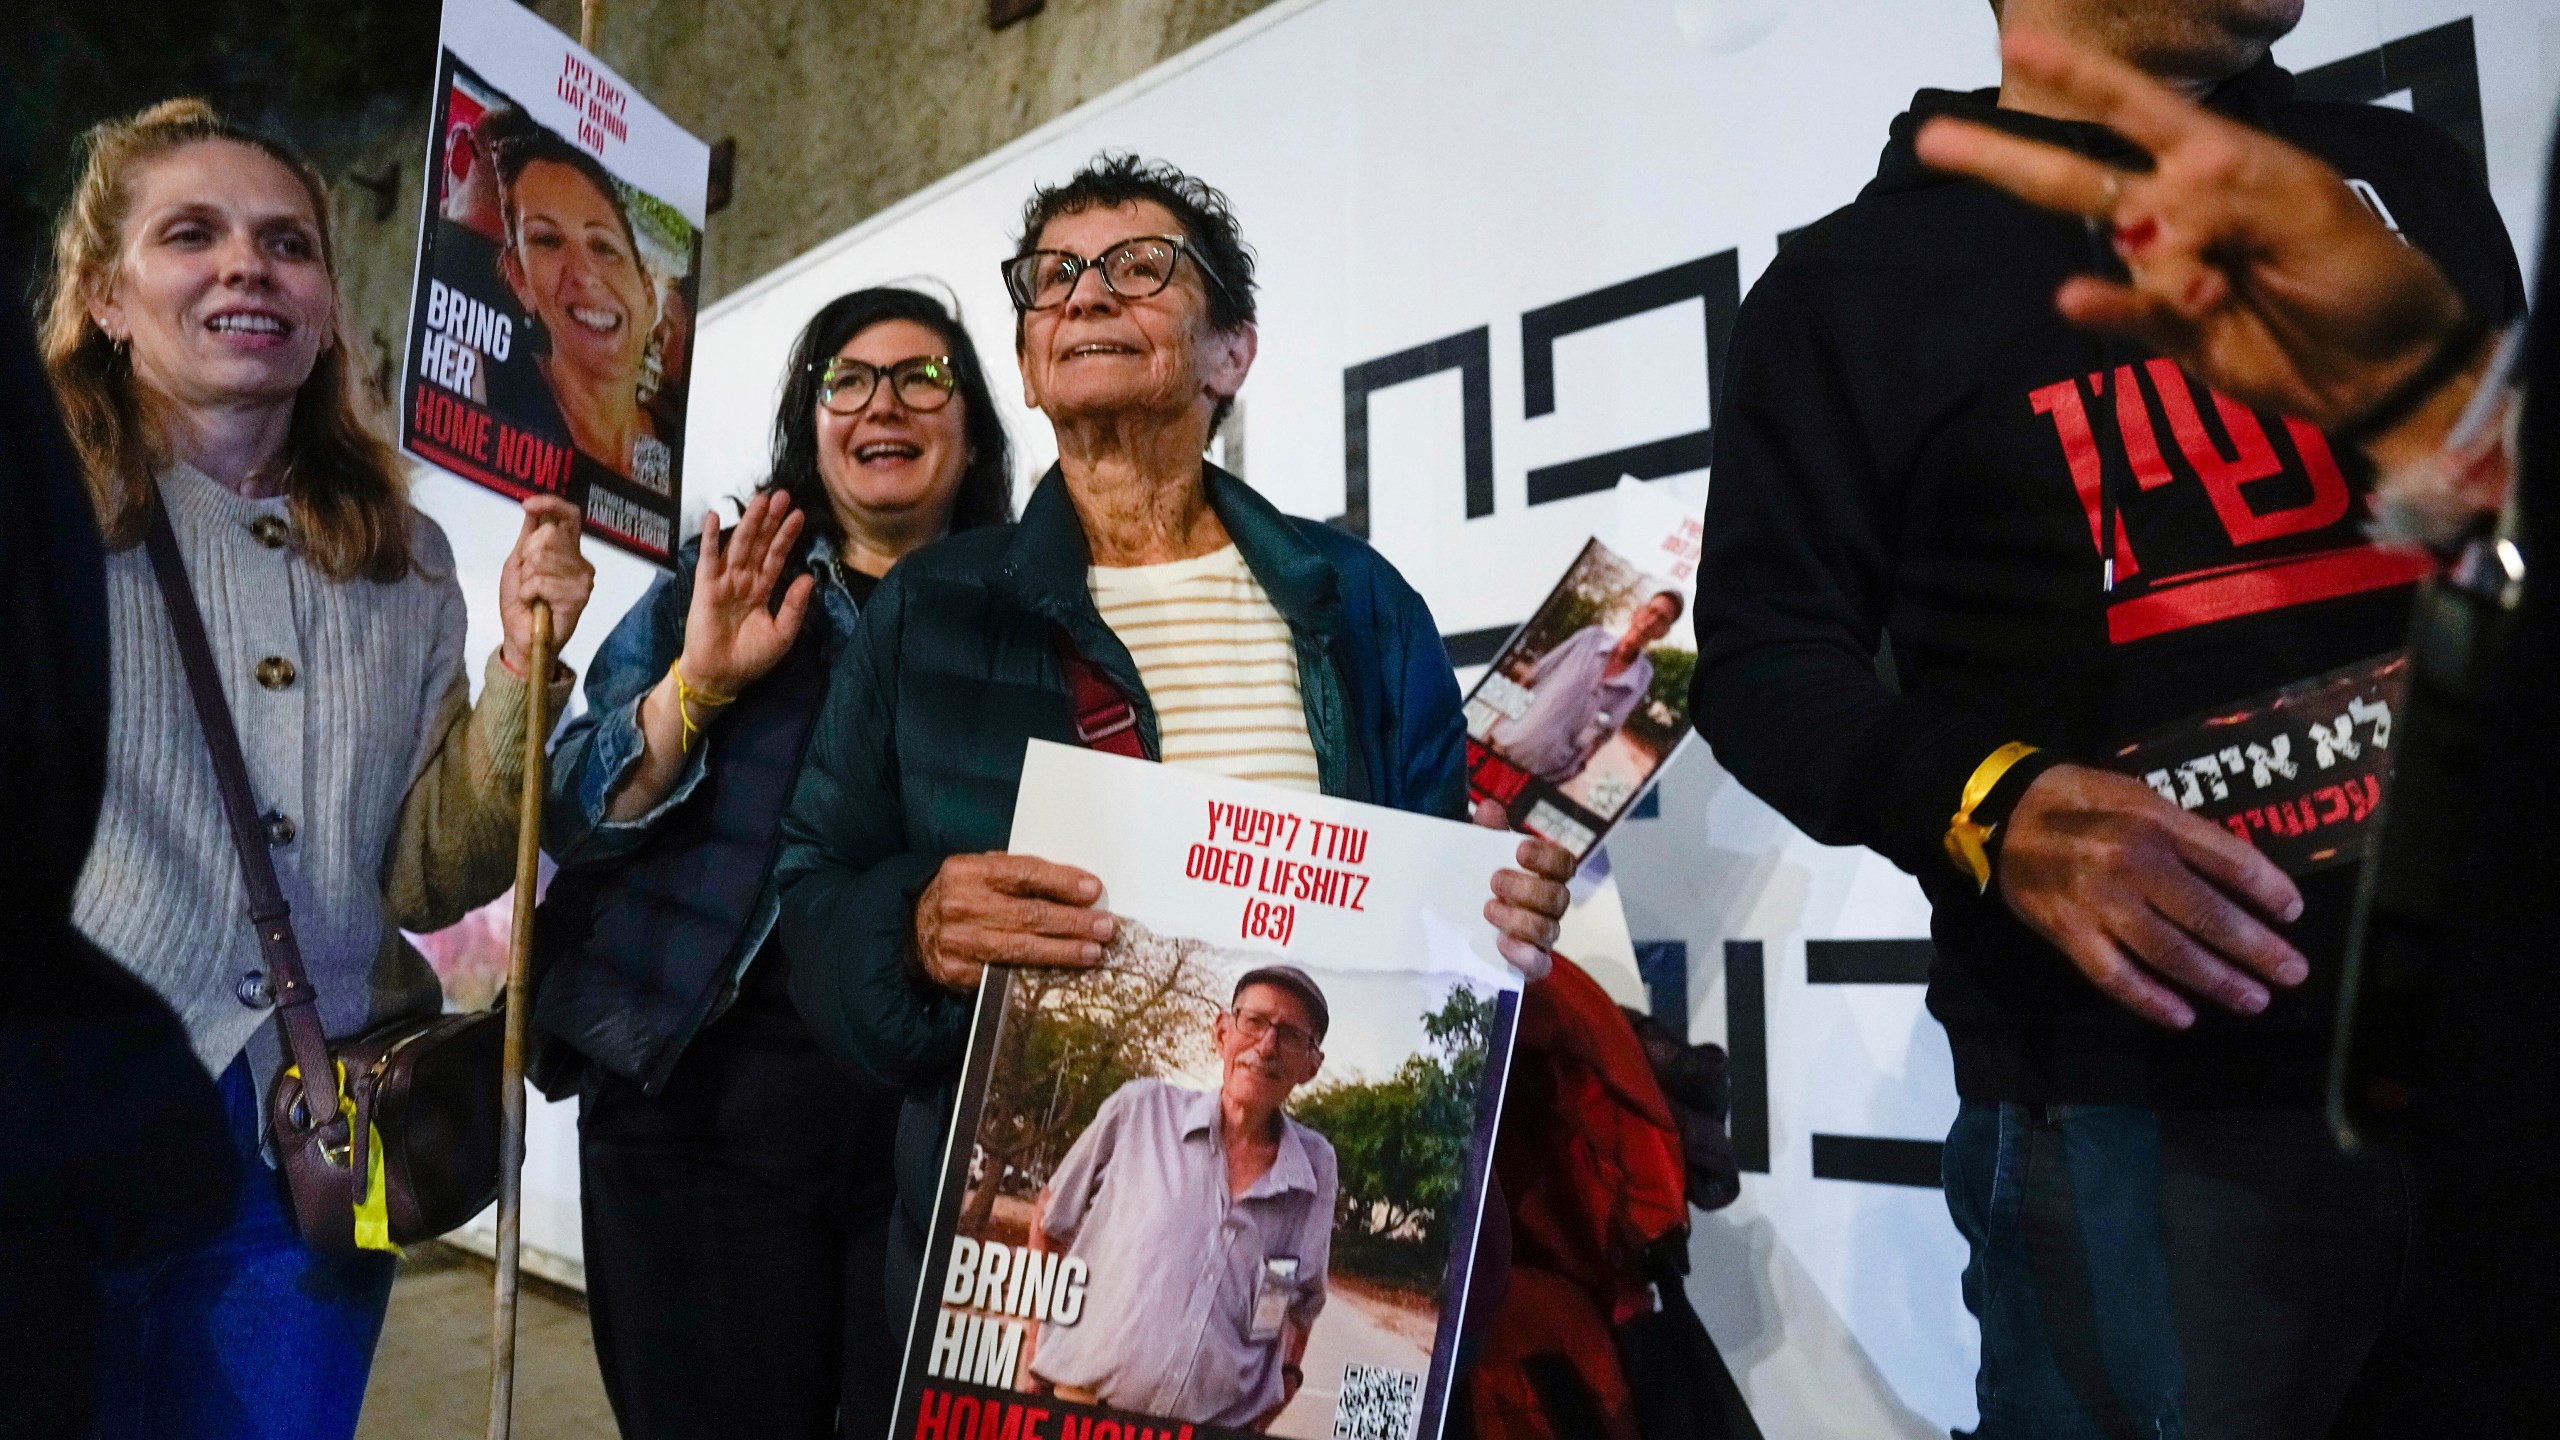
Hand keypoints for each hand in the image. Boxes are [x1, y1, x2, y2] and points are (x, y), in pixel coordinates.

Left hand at [499, 495, 594, 672]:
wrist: (522, 637)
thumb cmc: (521, 602)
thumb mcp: (518, 561)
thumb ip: (528, 535)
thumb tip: (531, 506)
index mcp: (568, 549)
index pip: (570, 516)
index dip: (551, 504)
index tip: (527, 505)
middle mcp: (580, 561)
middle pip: (549, 535)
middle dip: (527, 555)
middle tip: (528, 578)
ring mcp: (582, 578)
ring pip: (542, 558)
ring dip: (527, 577)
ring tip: (532, 593)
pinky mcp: (579, 595)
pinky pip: (542, 581)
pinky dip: (529, 592)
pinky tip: (535, 603)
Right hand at [677, 493, 814, 695]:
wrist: (721, 676)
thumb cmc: (750, 658)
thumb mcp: (782, 633)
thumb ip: (794, 605)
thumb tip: (807, 577)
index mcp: (763, 589)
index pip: (777, 556)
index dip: (787, 536)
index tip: (799, 515)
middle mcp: (744, 580)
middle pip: (760, 543)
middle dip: (770, 520)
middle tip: (782, 494)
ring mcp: (724, 581)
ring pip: (739, 545)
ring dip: (749, 522)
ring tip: (761, 499)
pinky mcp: (706, 587)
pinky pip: (709, 559)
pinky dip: (711, 538)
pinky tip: (715, 517)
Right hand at [912, 853, 1115, 992]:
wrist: (913, 930)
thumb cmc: (963, 896)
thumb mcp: (980, 873)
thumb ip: (1018, 876)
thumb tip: (1076, 888)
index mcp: (969, 871)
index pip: (1024, 873)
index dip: (1061, 882)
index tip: (1093, 890)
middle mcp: (962, 904)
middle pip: (1028, 913)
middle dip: (1073, 921)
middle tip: (1105, 926)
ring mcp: (959, 940)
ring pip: (1021, 948)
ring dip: (1063, 950)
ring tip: (1094, 951)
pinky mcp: (958, 971)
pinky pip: (1006, 974)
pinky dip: (1039, 973)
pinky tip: (1064, 973)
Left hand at [1474, 805, 1571, 980]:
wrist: (1461, 936)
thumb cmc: (1481, 887)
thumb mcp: (1480, 859)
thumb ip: (1487, 835)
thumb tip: (1489, 807)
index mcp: (1544, 877)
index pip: (1564, 863)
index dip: (1547, 856)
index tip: (1520, 850)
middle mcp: (1549, 907)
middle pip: (1558, 897)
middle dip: (1527, 887)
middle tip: (1494, 880)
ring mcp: (1542, 937)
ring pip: (1549, 929)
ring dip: (1519, 918)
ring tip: (1488, 909)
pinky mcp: (1530, 965)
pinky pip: (1540, 964)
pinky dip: (1524, 954)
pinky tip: (1502, 943)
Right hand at [1912, 28, 2473, 433]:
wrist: (2385, 367)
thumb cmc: (2363, 271)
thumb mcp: (2308, 212)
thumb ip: (2224, 200)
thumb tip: (2144, 221)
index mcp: (2222, 160)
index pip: (2138, 110)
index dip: (2080, 78)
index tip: (2019, 45)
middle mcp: (2182, 208)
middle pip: (2082, 176)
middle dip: (2010, 158)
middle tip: (1935, 140)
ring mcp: (2169, 273)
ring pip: (2118, 252)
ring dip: (2144, 269)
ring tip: (2215, 296)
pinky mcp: (2167, 334)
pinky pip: (2123, 312)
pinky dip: (2103, 305)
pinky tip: (2077, 299)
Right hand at [1997, 763, 2307, 1029]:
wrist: (2005, 814)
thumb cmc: (2084, 801)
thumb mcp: (2141, 797)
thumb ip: (2187, 833)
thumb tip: (2242, 876)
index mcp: (2155, 824)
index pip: (2229, 861)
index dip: (2268, 889)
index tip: (2294, 912)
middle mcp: (2132, 864)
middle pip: (2208, 915)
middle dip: (2257, 949)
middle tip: (2293, 973)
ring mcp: (2099, 904)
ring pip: (2169, 953)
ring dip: (2217, 981)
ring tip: (2254, 1000)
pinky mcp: (2070, 934)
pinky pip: (2116, 976)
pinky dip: (2151, 1001)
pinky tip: (2184, 1016)